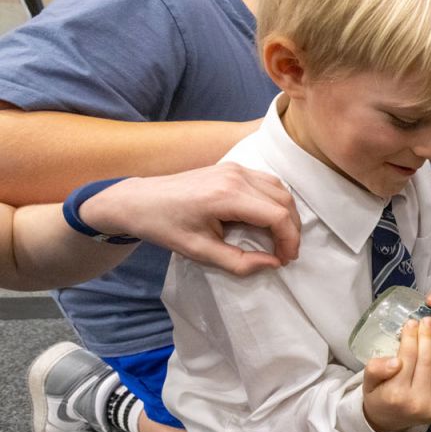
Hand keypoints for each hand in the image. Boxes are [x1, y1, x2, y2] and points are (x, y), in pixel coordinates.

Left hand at [80, 164, 299, 275]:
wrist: (138, 200)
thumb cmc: (164, 227)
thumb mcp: (199, 252)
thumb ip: (239, 262)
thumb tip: (272, 263)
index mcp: (227, 196)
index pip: (277, 215)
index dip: (289, 240)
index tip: (285, 260)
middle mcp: (235, 176)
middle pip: (283, 201)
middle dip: (291, 229)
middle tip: (285, 253)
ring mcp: (235, 168)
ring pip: (279, 189)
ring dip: (286, 214)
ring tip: (280, 238)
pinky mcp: (232, 167)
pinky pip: (267, 182)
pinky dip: (275, 201)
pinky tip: (268, 220)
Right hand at [362, 317, 430, 431]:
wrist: (388, 422)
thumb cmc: (378, 397)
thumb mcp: (368, 382)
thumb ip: (376, 369)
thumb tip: (396, 361)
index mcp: (395, 395)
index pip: (408, 358)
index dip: (412, 338)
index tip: (413, 322)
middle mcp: (417, 403)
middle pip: (426, 361)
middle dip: (428, 337)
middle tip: (429, 321)